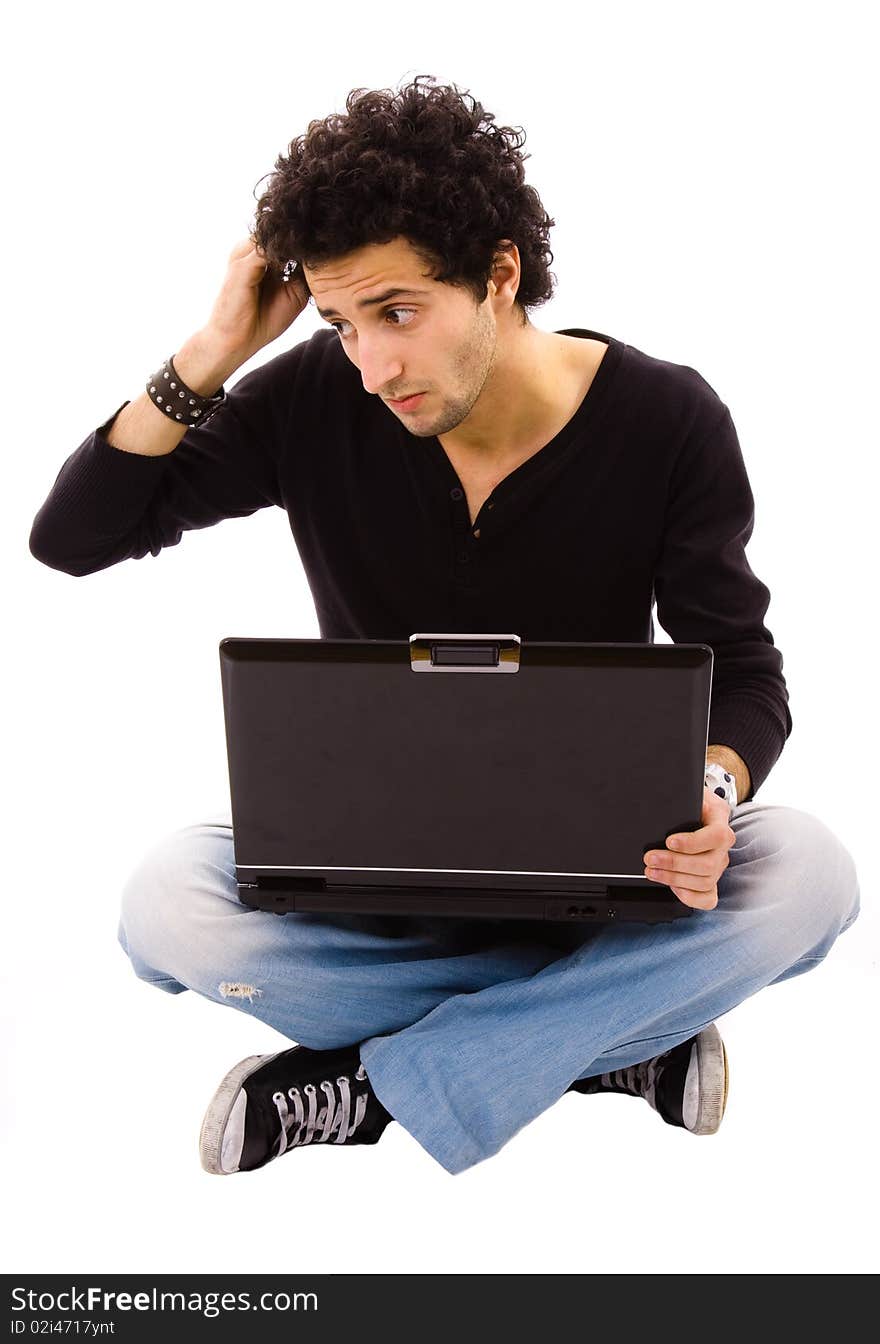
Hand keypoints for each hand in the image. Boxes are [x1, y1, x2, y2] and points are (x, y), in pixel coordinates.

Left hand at [643, 786, 735, 909]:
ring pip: (705, 882)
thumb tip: (654, 801)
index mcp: (720, 818)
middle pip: (708, 864)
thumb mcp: (687, 790)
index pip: (717, 836)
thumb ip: (678, 795)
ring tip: (651, 871)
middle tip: (649, 858)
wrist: (697, 807)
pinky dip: (690, 897)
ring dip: (674, 879)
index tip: (669, 841)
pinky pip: (708, 898)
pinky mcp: (710, 879)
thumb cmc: (689, 799)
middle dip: (674, 863)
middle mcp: (723, 845)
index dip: (693, 842)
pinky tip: (673, 888)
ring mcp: (718, 864)